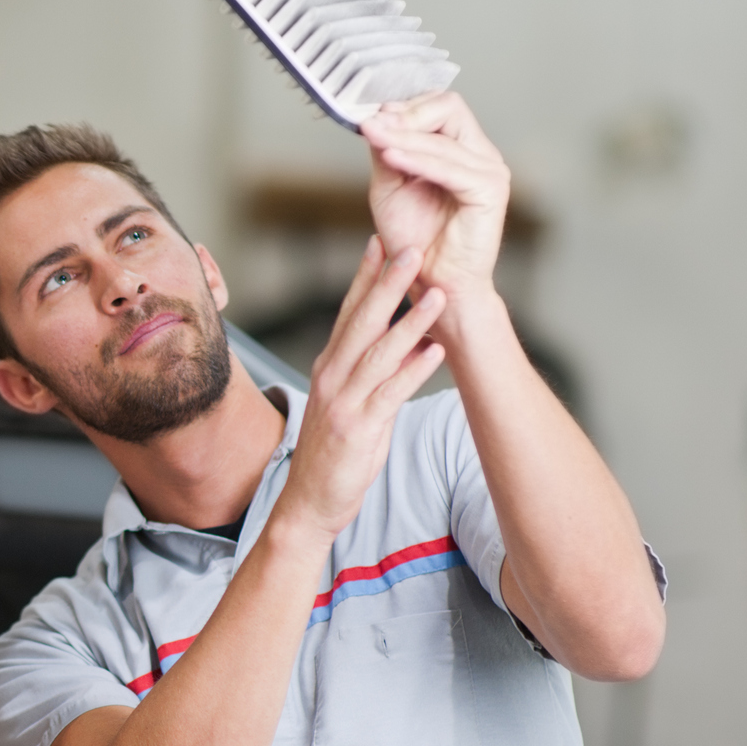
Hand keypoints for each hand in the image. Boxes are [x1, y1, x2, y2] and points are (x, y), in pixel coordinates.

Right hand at [277, 238, 447, 541]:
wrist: (309, 503)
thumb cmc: (333, 453)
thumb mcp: (348, 403)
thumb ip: (373, 370)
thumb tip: (408, 340)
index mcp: (329, 367)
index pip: (347, 312)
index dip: (365, 276)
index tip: (382, 242)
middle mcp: (332, 378)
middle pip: (362, 322)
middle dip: (387, 283)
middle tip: (410, 249)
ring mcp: (343, 403)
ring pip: (379, 353)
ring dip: (411, 322)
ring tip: (437, 295)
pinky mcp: (358, 429)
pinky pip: (389, 394)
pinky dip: (412, 371)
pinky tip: (435, 352)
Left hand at [361, 92, 510, 340]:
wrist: (433, 285)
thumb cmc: (415, 241)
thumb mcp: (390, 188)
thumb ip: (388, 152)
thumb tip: (377, 118)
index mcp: (461, 150)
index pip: (439, 105)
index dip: (404, 106)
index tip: (370, 115)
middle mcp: (480, 154)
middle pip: (449, 106)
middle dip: (406, 114)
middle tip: (371, 124)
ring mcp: (490, 170)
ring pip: (444, 136)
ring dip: (402, 135)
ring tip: (372, 135)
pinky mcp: (490, 190)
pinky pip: (450, 166)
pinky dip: (417, 159)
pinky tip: (390, 156)